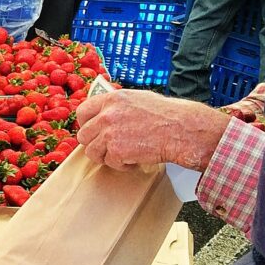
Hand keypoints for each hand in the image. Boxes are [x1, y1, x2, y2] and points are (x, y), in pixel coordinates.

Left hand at [75, 90, 230, 171]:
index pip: (83, 112)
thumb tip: (103, 113)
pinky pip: (109, 163)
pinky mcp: (116, 151)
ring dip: (106, 156)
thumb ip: (117, 106)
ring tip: (123, 155)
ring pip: (92, 152)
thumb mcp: (138, 99)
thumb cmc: (167, 115)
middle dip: (95, 143)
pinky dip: (121, 165)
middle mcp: (107, 115)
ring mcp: (110, 133)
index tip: (92, 131)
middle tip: (109, 147)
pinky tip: (134, 160)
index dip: (85, 124)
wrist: (182, 130)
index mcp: (112, 99)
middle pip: (83, 135)